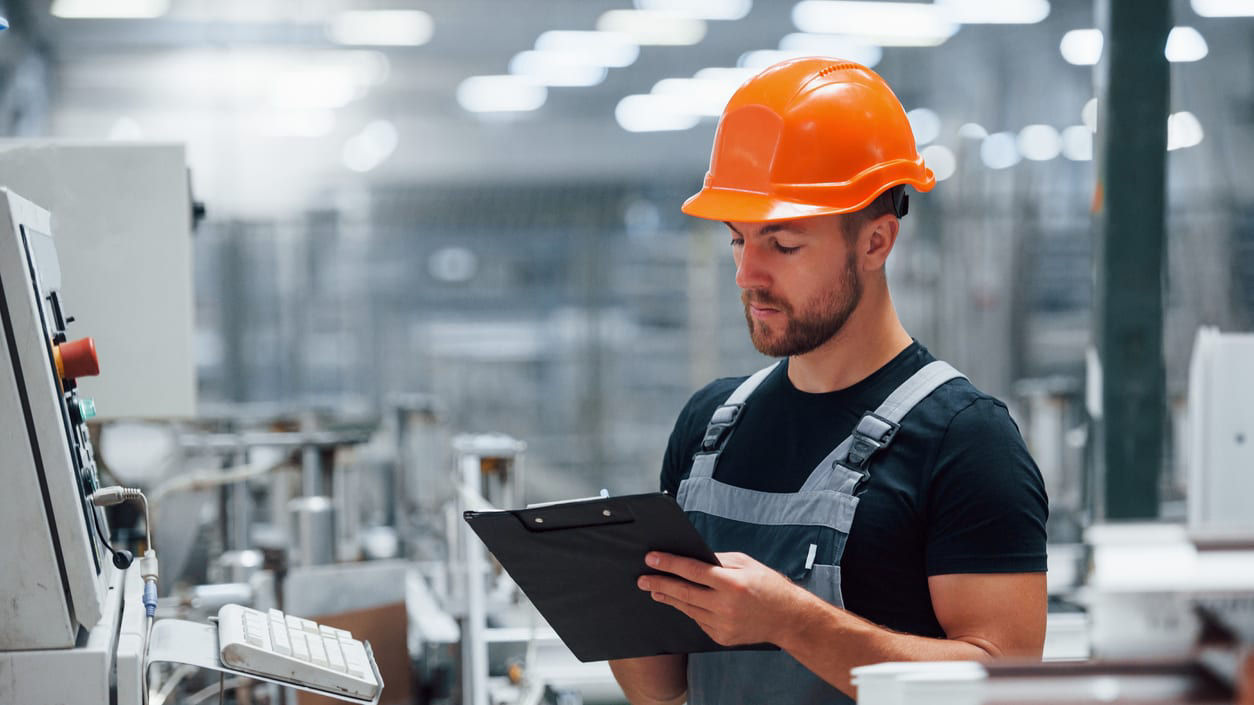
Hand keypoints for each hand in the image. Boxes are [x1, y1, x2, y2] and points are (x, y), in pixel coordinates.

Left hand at [637, 551, 814, 646]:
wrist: (787, 619)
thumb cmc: (768, 586)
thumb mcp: (746, 563)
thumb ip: (718, 560)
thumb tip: (693, 557)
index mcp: (731, 583)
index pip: (692, 570)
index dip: (669, 564)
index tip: (651, 559)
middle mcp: (725, 605)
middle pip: (684, 592)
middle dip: (660, 583)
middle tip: (642, 578)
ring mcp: (723, 624)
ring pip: (688, 609)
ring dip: (669, 598)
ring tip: (654, 590)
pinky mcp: (721, 637)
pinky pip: (698, 621)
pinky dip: (689, 610)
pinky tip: (680, 602)